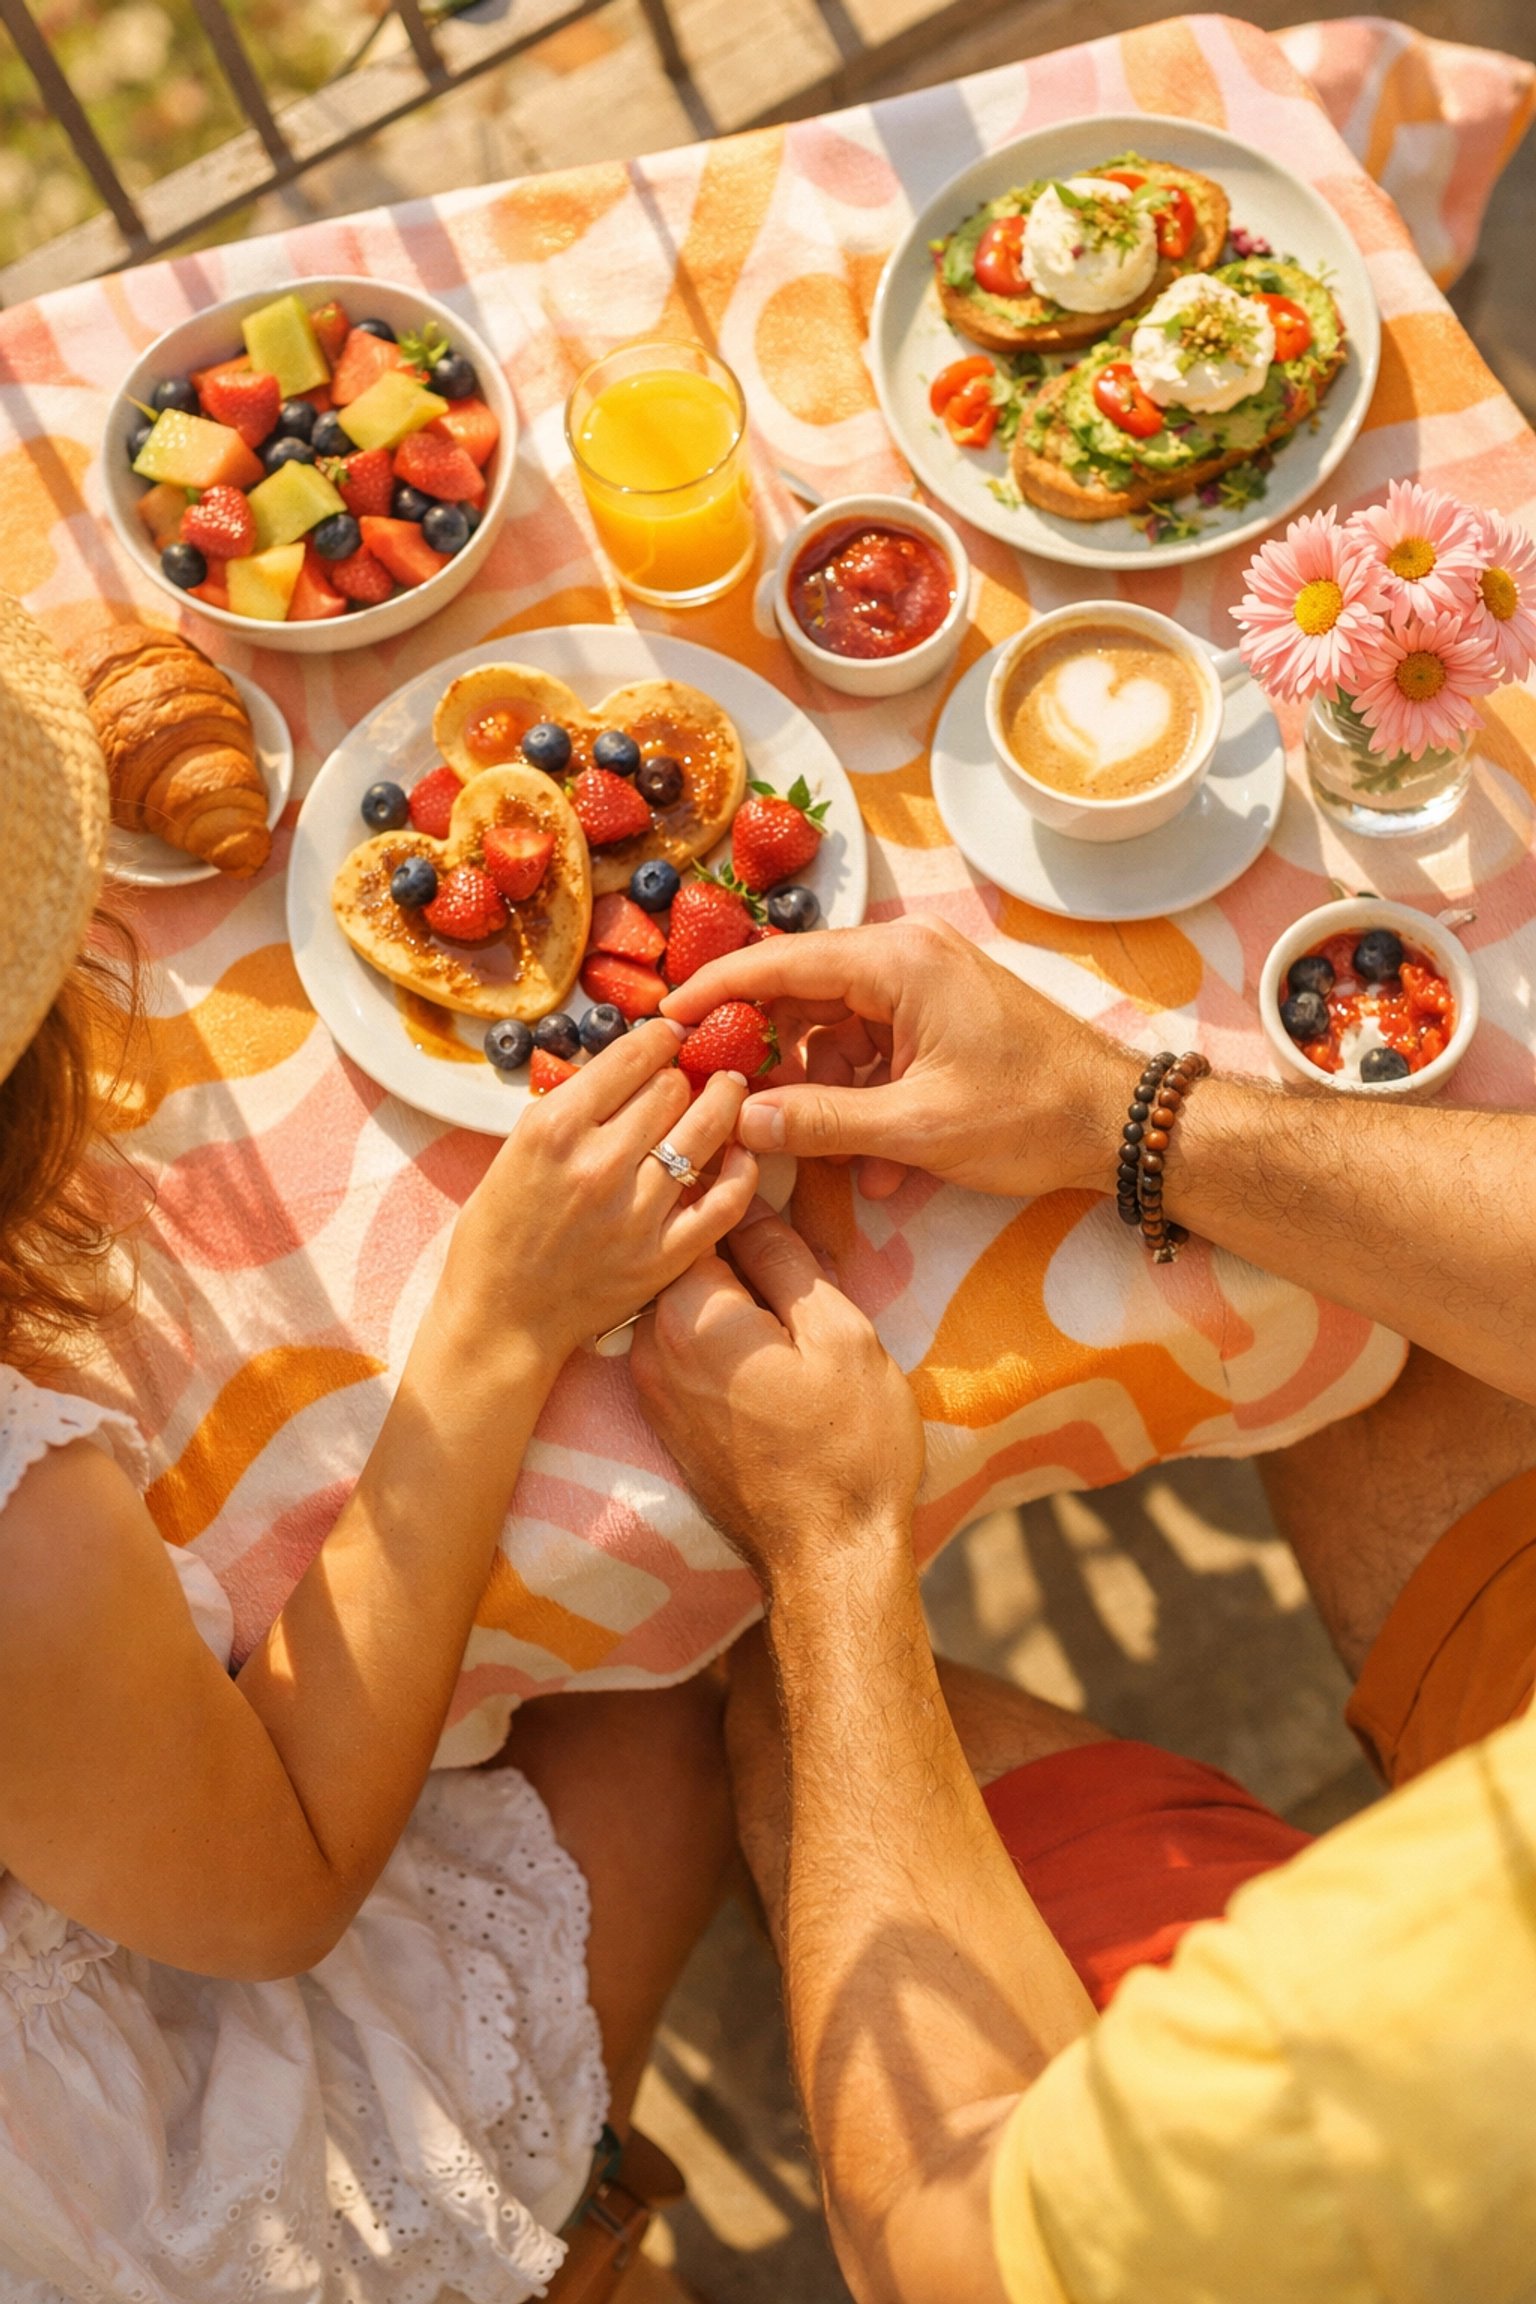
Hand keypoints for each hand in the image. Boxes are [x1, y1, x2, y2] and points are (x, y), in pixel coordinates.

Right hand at [436, 1019, 757, 1370]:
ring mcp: (636, 1212)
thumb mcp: (516, 1150)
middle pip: (672, 1089)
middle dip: (684, 1074)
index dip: (660, 1038)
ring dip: (724, 1103)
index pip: (630, 1058)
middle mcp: (599, 1164)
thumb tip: (628, 1067)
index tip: (670, 1035)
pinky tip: (746, 1152)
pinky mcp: (664, 1256)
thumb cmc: (499, 1232)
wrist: (500, 1317)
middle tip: (693, 1072)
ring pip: (705, 1132)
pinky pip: (724, 1202)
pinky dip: (743, 1171)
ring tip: (731, 1091)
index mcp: (555, 1130)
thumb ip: (573, 1109)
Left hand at [630, 1208, 924, 1585]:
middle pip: (680, 1259)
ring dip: (723, 1289)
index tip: (770, 1181)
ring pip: (680, 1303)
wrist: (829, 1558)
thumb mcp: (840, 1334)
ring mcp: (651, 1390)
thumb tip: (752, 1206)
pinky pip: (680, 1348)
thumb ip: (786, 1260)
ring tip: (781, 1292)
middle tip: (785, 1242)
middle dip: (727, 1242)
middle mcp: (651, 1350)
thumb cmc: (850, 1446)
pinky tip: (763, 1343)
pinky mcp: (663, 1419)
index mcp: (692, 1317)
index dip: (737, 1193)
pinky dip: (714, 1332)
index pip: (694, 1215)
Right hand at [660, 918, 1138, 1200]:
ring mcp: (922, 989)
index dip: (716, 991)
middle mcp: (905, 959)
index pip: (781, 962)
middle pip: (801, 994)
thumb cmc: (1031, 1114)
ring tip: (813, 1156)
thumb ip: (822, 1123)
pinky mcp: (936, 1022)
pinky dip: (860, 1102)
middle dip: (764, 1053)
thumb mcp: (917, 1127)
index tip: (664, 1018)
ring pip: (833, 1033)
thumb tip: (740, 1121)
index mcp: (898, 962)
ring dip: (819, 1094)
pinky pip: (871, 1053)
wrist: (1118, 1124)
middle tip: (718, 1095)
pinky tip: (869, 1166)